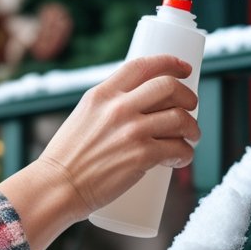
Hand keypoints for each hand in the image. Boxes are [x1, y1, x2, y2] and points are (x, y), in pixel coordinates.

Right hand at [0, 55, 200, 249]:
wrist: (57, 187)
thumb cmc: (68, 158)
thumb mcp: (83, 117)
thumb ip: (107, 107)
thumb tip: (138, 106)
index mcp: (102, 94)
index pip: (142, 66)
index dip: (169, 63)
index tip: (183, 69)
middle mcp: (118, 107)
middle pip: (168, 87)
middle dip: (188, 96)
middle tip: (191, 107)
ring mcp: (131, 131)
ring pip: (180, 118)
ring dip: (192, 128)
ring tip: (191, 137)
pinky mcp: (142, 156)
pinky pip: (178, 148)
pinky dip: (186, 154)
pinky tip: (182, 158)